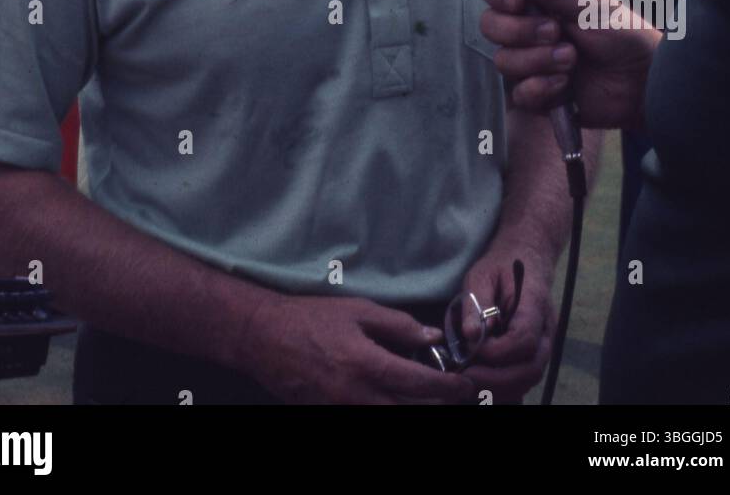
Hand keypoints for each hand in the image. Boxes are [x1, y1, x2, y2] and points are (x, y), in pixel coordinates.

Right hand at [242, 294, 477, 404]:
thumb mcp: (356, 310)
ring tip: (428, 400)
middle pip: (408, 411)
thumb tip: (431, 337)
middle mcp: (356, 395)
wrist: (263, 338)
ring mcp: (341, 411)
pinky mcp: (329, 417)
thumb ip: (396, 324)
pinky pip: (366, 420)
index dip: (447, 388)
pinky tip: (396, 401)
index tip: (466, 386)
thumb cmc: (311, 317)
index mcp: (366, 364)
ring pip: (389, 420)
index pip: (418, 384)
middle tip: (456, 396)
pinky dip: (387, 412)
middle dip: (436, 406)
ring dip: (412, 410)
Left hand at [457, 247, 553, 402]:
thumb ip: (477, 303)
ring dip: (500, 387)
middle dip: (498, 379)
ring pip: (530, 379)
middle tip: (466, 377)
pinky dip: (505, 388)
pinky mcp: (536, 355)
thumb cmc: (501, 267)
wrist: (525, 261)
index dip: (498, 351)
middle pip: (532, 368)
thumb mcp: (481, 274)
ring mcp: (544, 345)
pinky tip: (482, 383)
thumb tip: (471, 335)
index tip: (473, 349)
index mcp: (535, 305)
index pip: (525, 339)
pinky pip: (525, 379)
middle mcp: (547, 330)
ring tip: (470, 381)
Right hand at [480, 0, 658, 129]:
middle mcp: (527, 30)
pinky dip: (541, 87)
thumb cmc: (624, 33)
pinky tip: (566, 85)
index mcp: (537, 2)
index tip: (517, 0)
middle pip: (490, 25)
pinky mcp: (539, 95)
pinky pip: (519, 93)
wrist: (646, 80)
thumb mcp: (590, 6)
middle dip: (519, 30)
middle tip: (555, 32)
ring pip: (503, 61)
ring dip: (536, 60)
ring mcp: (531, 63)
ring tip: (571, 60)